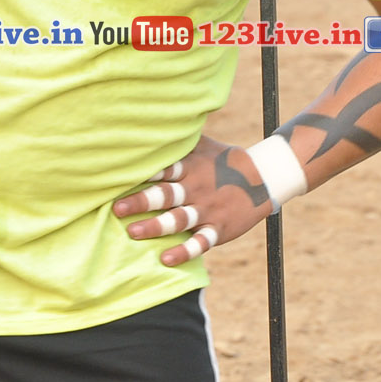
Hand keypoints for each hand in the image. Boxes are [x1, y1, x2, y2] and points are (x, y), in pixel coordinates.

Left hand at [111, 135, 271, 267]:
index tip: (120, 175)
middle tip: (117, 209)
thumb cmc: (223, 160)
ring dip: (156, 227)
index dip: (144, 171)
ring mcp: (207, 211)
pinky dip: (184, 251)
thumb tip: (150, 122)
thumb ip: (178, 140)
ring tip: (132, 232)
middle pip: (166, 195)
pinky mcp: (218, 230)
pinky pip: (200, 243)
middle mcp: (197, 189)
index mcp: (191, 168)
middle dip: (141, 202)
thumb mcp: (203, 145)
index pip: (165, 168)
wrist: (263, 180)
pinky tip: (166, 259)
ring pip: (179, 220)